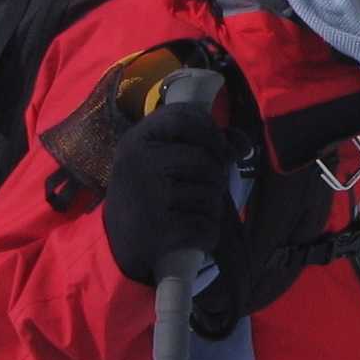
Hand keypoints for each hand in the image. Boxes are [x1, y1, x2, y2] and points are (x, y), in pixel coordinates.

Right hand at [102, 104, 233, 287]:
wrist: (116, 242)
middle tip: (203, 189)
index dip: (210, 131)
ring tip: (192, 211)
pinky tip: (194, 235)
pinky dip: (208, 234)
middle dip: (215, 177)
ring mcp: (148, 195)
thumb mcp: (163, 159)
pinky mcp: (159, 228)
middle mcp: (138, 162)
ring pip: (211, 193)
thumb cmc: (149, 192)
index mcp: (137, 140)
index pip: (183, 117)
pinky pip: (207, 225)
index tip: (216, 148)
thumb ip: (203, 142)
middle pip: (206, 160)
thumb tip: (243, 146)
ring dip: (212, 207)